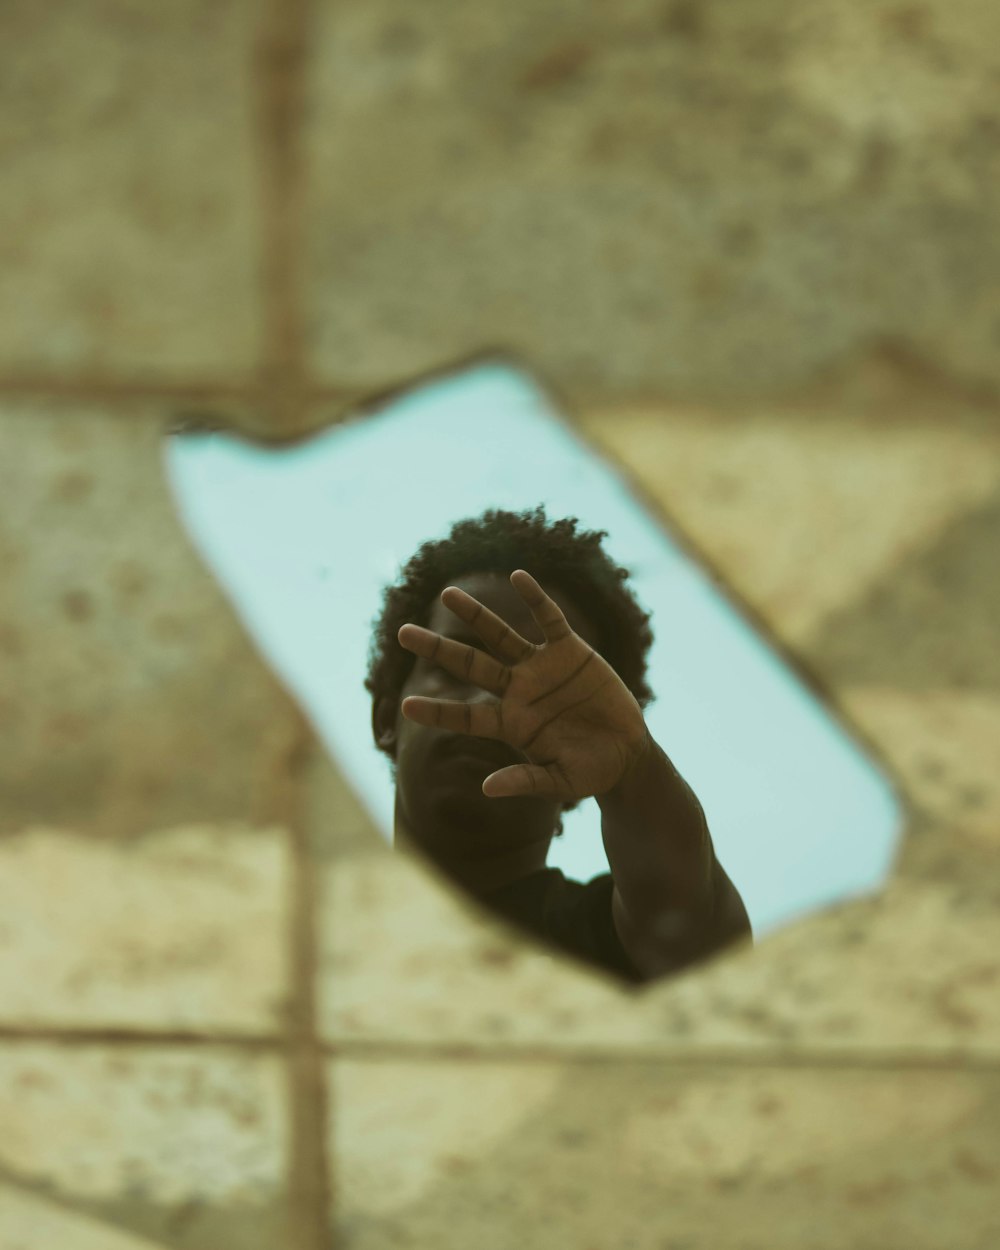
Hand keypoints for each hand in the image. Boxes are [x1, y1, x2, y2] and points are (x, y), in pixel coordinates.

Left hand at [397, 568, 649, 801]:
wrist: (626, 752)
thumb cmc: (588, 772)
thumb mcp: (559, 782)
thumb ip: (525, 780)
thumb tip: (486, 789)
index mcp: (509, 724)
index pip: (465, 715)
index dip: (438, 711)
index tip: (406, 706)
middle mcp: (517, 690)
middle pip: (469, 665)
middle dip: (438, 649)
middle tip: (402, 633)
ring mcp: (541, 667)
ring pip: (500, 635)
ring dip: (475, 614)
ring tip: (447, 594)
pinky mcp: (569, 650)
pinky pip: (549, 619)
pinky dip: (536, 599)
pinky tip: (518, 576)